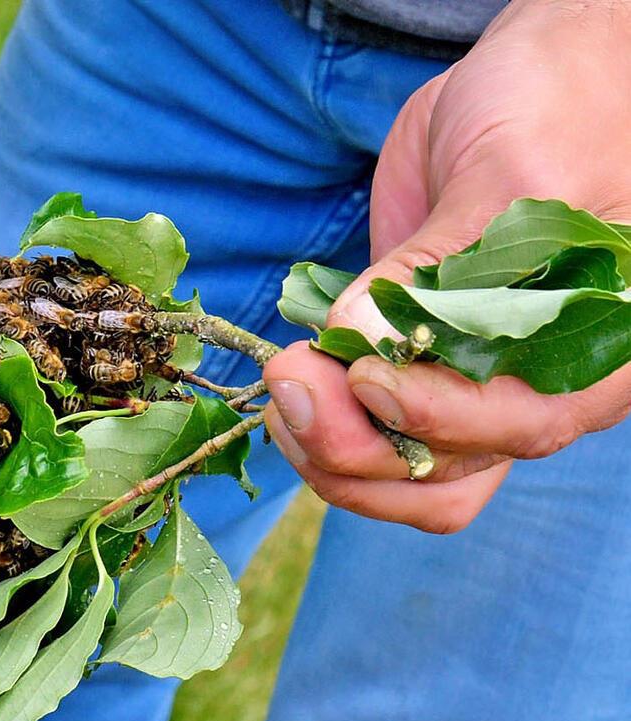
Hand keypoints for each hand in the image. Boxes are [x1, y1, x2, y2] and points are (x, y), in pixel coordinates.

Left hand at [263, 0, 630, 532]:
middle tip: (290, 379)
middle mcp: (543, 387)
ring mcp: (476, 388)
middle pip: (450, 466)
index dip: (436, 417)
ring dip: (331, 454)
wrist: (531, 83)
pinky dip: (327, 440)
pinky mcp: (419, 376)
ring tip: (283, 393)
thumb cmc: (550, 112)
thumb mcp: (501, 174)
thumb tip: (357, 335)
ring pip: (407, 476)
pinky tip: (291, 404)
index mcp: (600, 345)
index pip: (521, 422)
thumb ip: (436, 263)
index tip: (363, 376)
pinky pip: (378, 447)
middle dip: (357, 440)